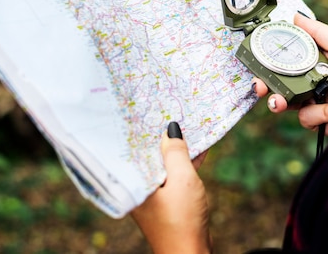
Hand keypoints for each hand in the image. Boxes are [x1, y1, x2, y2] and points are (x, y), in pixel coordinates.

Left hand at [131, 122, 211, 253]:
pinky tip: (198, 149)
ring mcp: (151, 196)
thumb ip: (175, 152)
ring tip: (185, 125)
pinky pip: (172, 175)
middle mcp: (137, 188)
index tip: (144, 108)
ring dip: (174, 149)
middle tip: (165, 109)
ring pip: (161, 164)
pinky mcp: (166, 202)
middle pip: (146, 155)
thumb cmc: (183, 219)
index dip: (139, 128)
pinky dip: (183, 164)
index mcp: (132, 183)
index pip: (130, 149)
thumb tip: (170, 129)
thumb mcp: (182, 179)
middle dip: (158, 136)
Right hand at [254, 13, 327, 135]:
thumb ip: (317, 31)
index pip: (286, 62)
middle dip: (266, 86)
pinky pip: (306, 119)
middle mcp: (313, 83)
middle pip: (280, 84)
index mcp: (317, 63)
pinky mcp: (321, 122)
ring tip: (280, 103)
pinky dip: (320, 114)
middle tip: (259, 86)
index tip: (258, 60)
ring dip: (283, 102)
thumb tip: (294, 16)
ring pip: (287, 104)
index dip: (271, 62)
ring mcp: (316, 103)